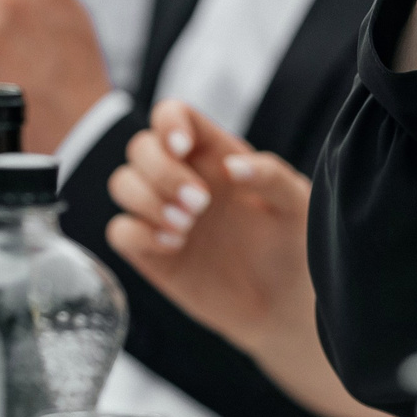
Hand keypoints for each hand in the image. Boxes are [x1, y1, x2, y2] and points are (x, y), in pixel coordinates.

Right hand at [103, 101, 404, 416]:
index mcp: (214, 153)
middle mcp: (183, 177)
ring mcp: (163, 214)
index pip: (171, 115)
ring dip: (147, 200)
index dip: (168, 122)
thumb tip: (233, 167)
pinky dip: (137, 233)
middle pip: (140, 148)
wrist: (286, 301)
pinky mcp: (152, 253)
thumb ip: (271, 175)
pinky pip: (119, 231)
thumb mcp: (297, 203)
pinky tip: (173, 246)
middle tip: (200, 205)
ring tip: (187, 227)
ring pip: (122, 183)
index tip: (183, 147)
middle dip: (162, 172)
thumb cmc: (294, 241)